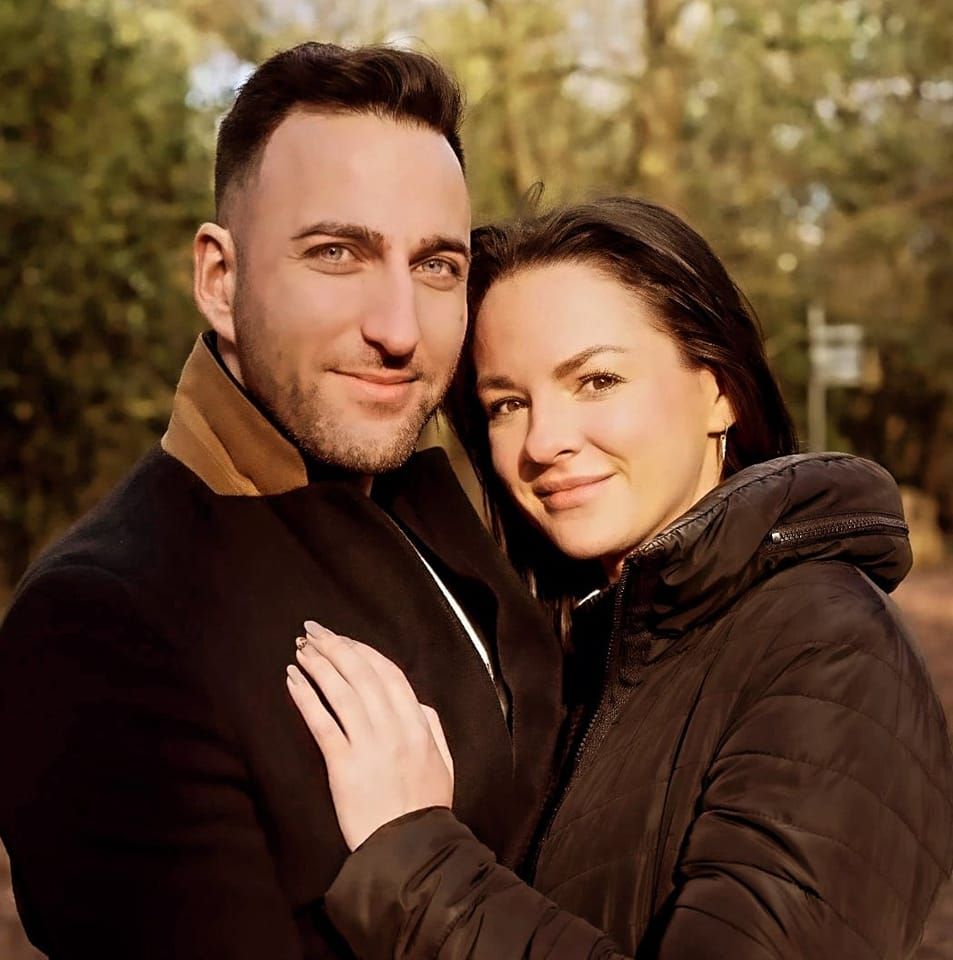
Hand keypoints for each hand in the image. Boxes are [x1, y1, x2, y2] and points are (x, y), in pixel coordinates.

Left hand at [286, 621, 453, 850]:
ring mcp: (368, 745)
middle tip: (313, 630)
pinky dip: (306, 697)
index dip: (363, 651)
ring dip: (319, 664)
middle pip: (361, 675)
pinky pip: (322, 723)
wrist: (410, 847)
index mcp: (418, 724)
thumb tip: (415, 702)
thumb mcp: (444, 761)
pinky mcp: (343, 766)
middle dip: (336, 647)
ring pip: (341, 692)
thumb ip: (431, 725)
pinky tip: (293, 680)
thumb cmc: (426, 806)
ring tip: (301, 649)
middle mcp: (393, 728)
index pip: (389, 674)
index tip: (344, 639)